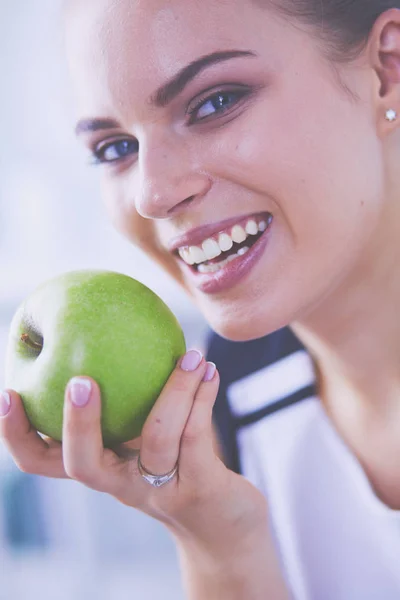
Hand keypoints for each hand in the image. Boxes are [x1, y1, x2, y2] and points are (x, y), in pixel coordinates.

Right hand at [0, 350, 266, 558]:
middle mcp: (123, 484)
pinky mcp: (199, 489)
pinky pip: (196, 437)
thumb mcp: (149, 435)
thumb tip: (112, 332)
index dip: (18, 433)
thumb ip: (133, 400)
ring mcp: (160, 490)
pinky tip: (209, 370)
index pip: (43, 460)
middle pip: (83, 465)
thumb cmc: (179, 467)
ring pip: (157, 439)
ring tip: (190, 354)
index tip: (8, 392)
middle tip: (80, 381)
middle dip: (77, 423)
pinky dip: (202, 398)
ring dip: (175, 390)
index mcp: (102, 467)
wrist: (225, 527)